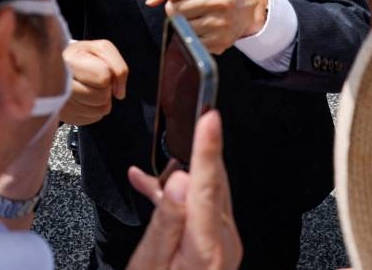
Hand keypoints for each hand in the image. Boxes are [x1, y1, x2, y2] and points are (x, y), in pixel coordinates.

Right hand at [59, 39, 127, 125]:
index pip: (103, 77)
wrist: (60, 66)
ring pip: (100, 110)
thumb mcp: (102, 49)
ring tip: (90, 88)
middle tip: (93, 80)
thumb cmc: (82, 56)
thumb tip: (119, 93)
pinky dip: (95, 109)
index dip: (107, 73)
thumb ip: (118, 67)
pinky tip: (85, 98)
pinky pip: (94, 118)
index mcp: (70, 61)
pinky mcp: (66, 117)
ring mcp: (61, 104)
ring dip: (101, 100)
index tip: (100, 68)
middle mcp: (60, 85)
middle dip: (105, 88)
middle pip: (102, 97)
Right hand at [127, 111, 241, 269]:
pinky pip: (198, 208)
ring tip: (147, 175)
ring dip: (183, 175)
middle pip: (213, 184)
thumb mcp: (150, 264)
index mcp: (207, 249)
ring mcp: (224, 244)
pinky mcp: (216, 244)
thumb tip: (178, 181)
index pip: (208, 187)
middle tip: (196, 117)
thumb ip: (166, 223)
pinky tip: (147, 186)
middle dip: (200, 152)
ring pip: (206, 192)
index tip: (211, 117)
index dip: (208, 148)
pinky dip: (174, 196)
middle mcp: (224, 244)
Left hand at [146, 0, 266, 54]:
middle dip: (178, 7)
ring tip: (199, 14)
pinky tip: (204, 27)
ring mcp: (221, 23)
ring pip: (180, 27)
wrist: (244, 7)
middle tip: (194, 3)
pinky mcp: (219, 42)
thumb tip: (151, 1)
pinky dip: (191, 36)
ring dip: (183, 22)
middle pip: (174, 9)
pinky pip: (188, 42)